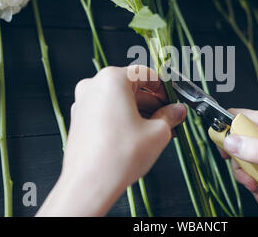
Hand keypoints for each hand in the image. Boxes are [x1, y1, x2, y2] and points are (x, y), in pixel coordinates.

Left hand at [37, 66, 185, 216]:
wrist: (89, 184)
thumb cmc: (118, 156)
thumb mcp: (157, 132)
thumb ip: (170, 116)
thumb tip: (177, 111)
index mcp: (112, 80)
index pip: (145, 73)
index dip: (164, 87)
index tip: (173, 99)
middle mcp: (94, 86)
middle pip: (131, 87)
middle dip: (153, 102)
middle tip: (169, 116)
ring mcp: (83, 103)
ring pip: (119, 100)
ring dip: (140, 112)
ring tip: (158, 130)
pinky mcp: (80, 119)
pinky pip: (107, 111)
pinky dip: (124, 119)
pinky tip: (139, 135)